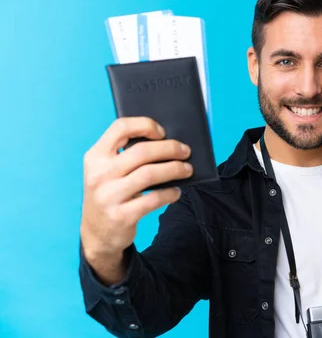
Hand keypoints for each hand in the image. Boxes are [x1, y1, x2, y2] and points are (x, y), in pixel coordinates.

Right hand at [80, 117, 192, 283]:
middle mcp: (99, 174)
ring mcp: (108, 196)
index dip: (145, 125)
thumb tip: (167, 142)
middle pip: (142, 151)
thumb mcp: (107, 172)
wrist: (96, 235)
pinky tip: (177, 192)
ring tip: (187, 169)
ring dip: (175, 169)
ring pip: (150, 174)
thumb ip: (126, 155)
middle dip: (170, 149)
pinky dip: (170, 193)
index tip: (163, 132)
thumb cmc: (110, 194)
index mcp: (95, 156)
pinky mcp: (121, 216)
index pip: (120, 128)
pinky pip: (153, 199)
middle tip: (185, 151)